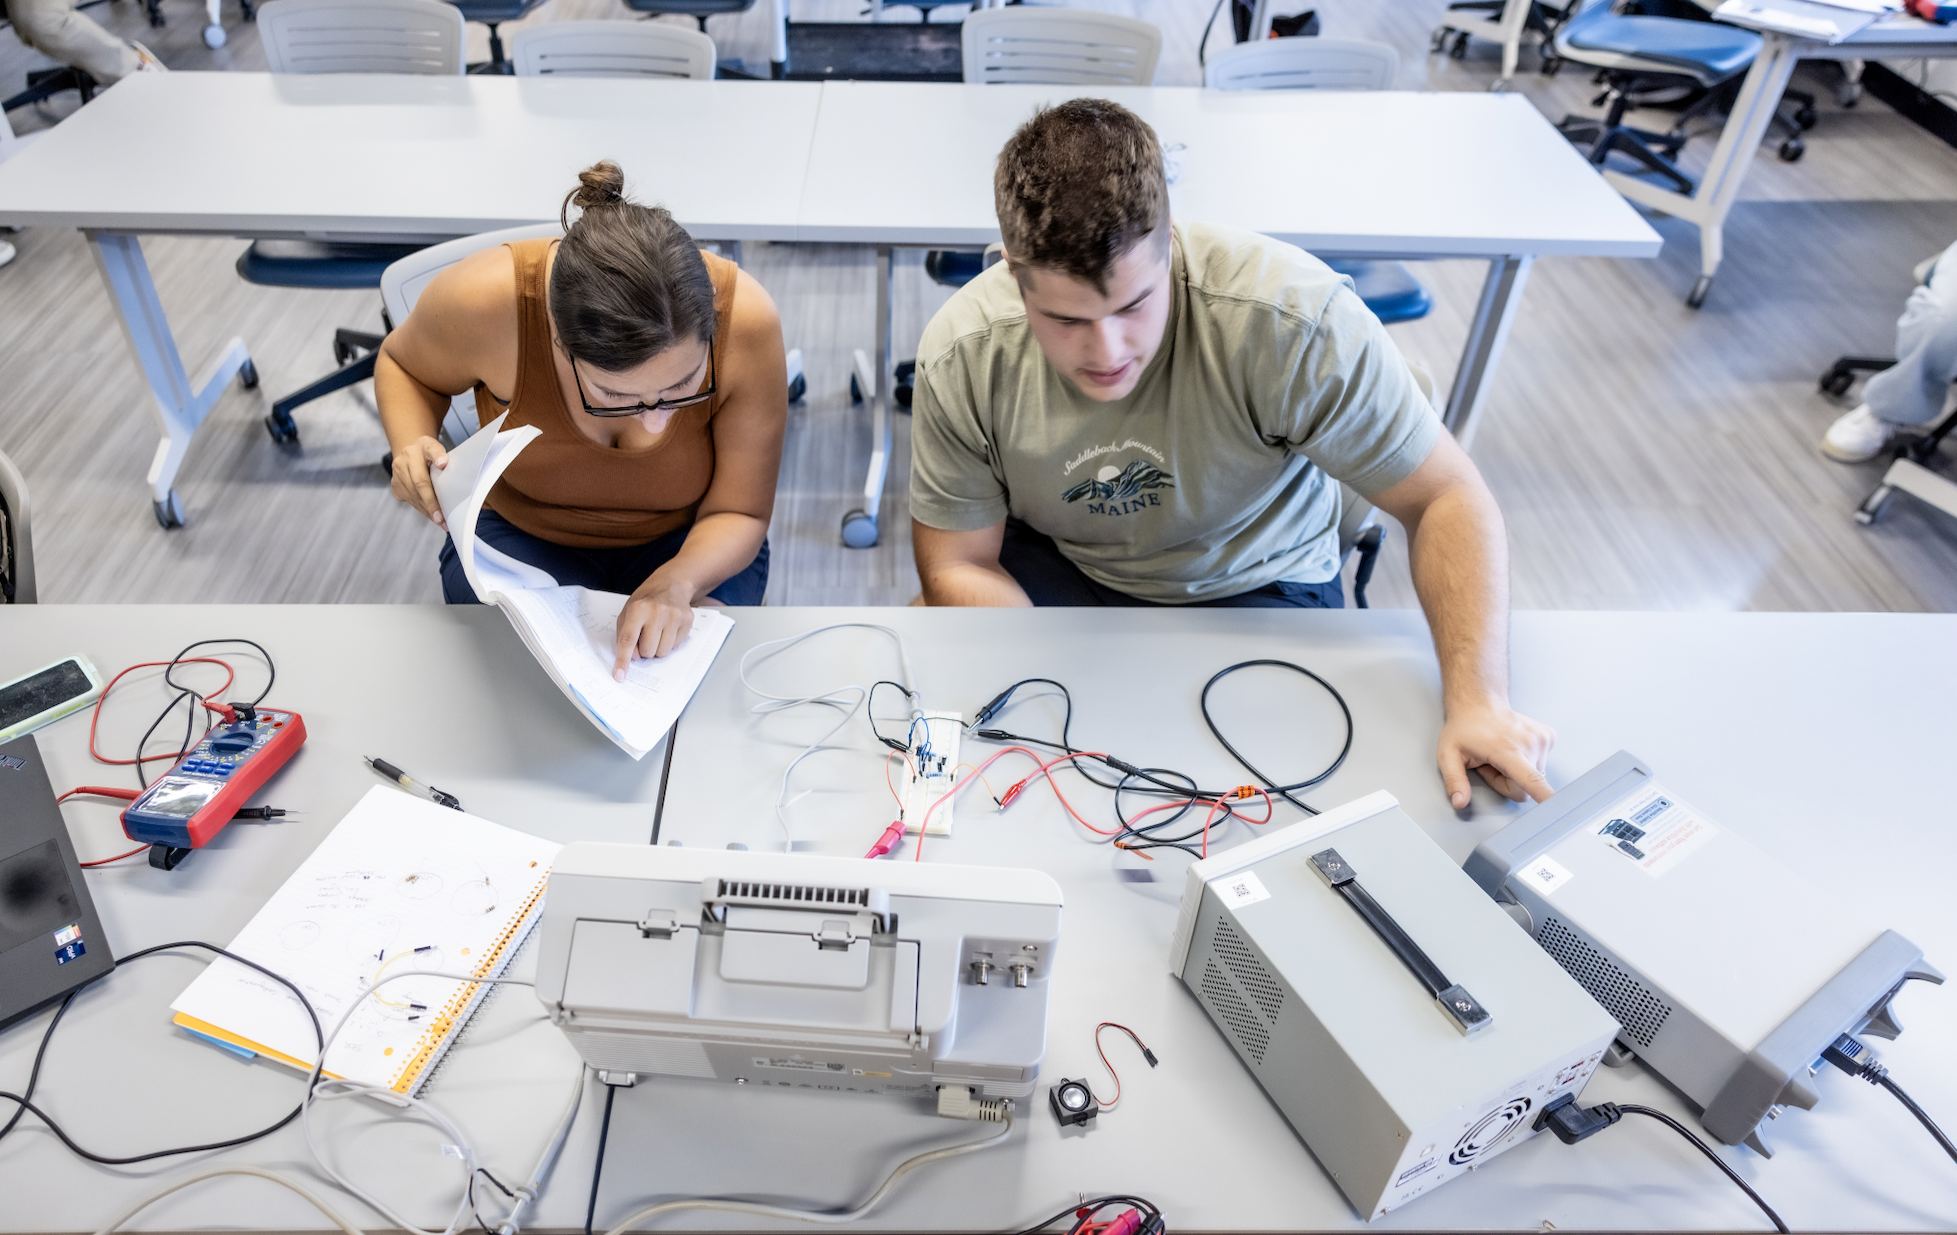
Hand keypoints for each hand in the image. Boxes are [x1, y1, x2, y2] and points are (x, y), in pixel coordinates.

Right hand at [389, 436, 448, 527]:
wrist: (410, 454)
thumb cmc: (429, 455)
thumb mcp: (439, 450)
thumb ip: (442, 455)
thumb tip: (443, 463)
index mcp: (421, 446)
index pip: (431, 450)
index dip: (437, 457)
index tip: (443, 464)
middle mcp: (405, 459)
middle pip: (419, 483)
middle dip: (431, 502)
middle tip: (442, 519)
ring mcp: (397, 473)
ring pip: (413, 495)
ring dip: (427, 510)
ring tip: (441, 522)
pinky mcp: (395, 485)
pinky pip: (409, 500)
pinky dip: (421, 509)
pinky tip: (431, 516)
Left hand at [613, 579, 697, 677]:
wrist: (671, 584)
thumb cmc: (646, 600)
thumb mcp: (628, 612)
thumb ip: (625, 635)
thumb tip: (635, 658)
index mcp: (638, 609)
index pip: (628, 639)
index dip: (623, 659)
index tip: (620, 675)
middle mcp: (657, 612)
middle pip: (648, 651)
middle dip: (645, 650)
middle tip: (646, 636)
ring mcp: (674, 616)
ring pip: (663, 652)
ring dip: (658, 647)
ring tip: (658, 631)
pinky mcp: (687, 620)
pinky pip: (675, 646)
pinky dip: (670, 642)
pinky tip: (669, 628)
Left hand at [1437, 701, 1555, 808]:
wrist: (1479, 704)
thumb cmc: (1465, 728)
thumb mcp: (1448, 755)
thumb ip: (1454, 781)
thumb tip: (1459, 802)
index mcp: (1507, 750)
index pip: (1531, 780)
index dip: (1544, 795)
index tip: (1558, 806)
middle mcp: (1529, 743)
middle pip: (1525, 788)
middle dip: (1506, 782)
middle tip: (1490, 764)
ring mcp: (1542, 739)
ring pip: (1534, 777)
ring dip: (1516, 771)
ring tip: (1500, 755)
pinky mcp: (1549, 737)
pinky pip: (1540, 763)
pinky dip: (1527, 760)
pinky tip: (1513, 748)